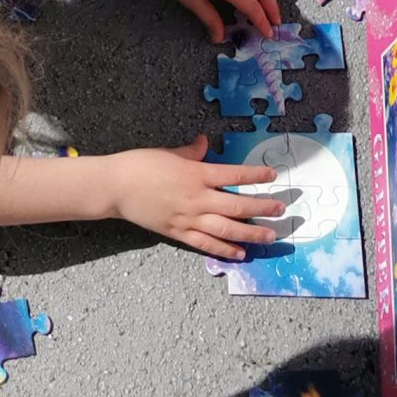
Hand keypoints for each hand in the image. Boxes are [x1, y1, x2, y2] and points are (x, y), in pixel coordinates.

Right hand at [107, 139, 287, 257]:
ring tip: (270, 236)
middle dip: (262, 208)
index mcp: (196, 174)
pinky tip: (241, 253)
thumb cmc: (140, 165)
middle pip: (237, 206)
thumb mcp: (168, 153)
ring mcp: (189, 219)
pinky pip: (206, 244)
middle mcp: (197, 199)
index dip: (255, 176)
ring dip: (251, 233)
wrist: (116, 187)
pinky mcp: (178, 233)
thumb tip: (205, 143)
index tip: (272, 176)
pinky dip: (225, 250)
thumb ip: (191, 152)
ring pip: (227, 229)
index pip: (233, 175)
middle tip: (280, 210)